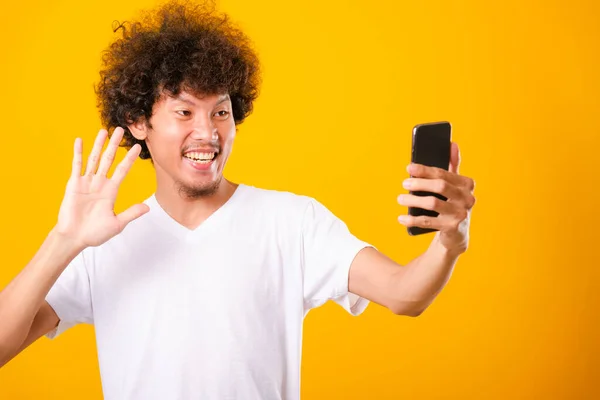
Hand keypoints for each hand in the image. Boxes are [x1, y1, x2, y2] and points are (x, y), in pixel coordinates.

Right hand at [55, 127, 149, 248]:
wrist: (74, 238)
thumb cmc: (95, 233)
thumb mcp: (117, 223)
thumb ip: (131, 213)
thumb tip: (147, 208)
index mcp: (111, 191)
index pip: (123, 170)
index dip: (129, 159)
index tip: (137, 147)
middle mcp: (100, 183)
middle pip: (109, 159)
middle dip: (115, 145)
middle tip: (120, 130)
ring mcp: (86, 182)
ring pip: (94, 159)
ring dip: (98, 145)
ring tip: (103, 131)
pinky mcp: (73, 184)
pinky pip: (77, 166)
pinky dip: (78, 153)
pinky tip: (80, 141)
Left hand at [397, 142, 475, 253]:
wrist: (457, 234)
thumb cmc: (452, 204)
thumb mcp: (454, 185)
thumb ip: (452, 166)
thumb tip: (452, 144)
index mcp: (467, 184)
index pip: (443, 173)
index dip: (425, 170)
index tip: (409, 167)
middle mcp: (467, 198)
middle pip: (440, 186)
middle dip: (420, 183)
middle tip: (404, 183)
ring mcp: (460, 214)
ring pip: (433, 203)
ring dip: (413, 201)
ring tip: (400, 199)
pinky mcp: (452, 228)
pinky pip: (429, 222)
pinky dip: (413, 219)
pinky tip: (402, 217)